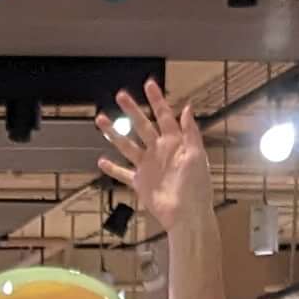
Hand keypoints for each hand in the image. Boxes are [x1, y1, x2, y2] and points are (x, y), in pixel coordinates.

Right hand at [97, 76, 208, 227]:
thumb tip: (187, 108)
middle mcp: (159, 151)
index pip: (164, 115)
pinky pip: (123, 173)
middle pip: (142, 125)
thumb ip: (191, 131)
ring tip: (101, 119)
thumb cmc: (197, 187)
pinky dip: (112, 168)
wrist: (187, 214)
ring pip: (127, 145)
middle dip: (132, 110)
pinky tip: (102, 161)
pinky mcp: (140, 182)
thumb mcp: (197, 156)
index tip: (149, 84)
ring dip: (114, 133)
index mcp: (175, 142)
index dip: (157, 100)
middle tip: (121, 95)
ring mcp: (148, 166)